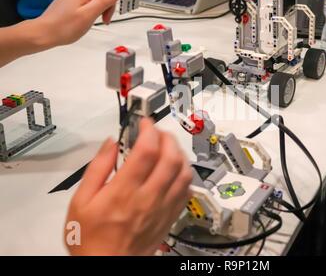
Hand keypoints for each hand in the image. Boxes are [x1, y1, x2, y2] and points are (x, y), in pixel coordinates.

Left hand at [36, 0, 122, 47]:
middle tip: (101, 20)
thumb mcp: (90, 14)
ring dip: (100, 9)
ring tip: (92, 20)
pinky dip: (92, 9)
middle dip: (106, 7)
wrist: (45, 33)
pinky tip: (87, 17)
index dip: (112, 4)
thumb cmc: (65, 27)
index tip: (106, 18)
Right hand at [65, 118, 192, 255]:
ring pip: (184, 173)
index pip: (146, 151)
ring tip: (167, 147)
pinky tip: (175, 170)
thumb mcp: (80, 201)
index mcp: (124, 191)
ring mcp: (164, 208)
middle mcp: (149, 197)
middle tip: (157, 132)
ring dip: (179, 153)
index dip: (149, 130)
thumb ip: (97, 168)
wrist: (107, 266)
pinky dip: (185, 174)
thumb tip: (110, 143)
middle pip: (171, 158)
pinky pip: (187, 191)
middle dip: (167, 137)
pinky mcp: (171, 216)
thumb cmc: (90, 237)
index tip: (144, 122)